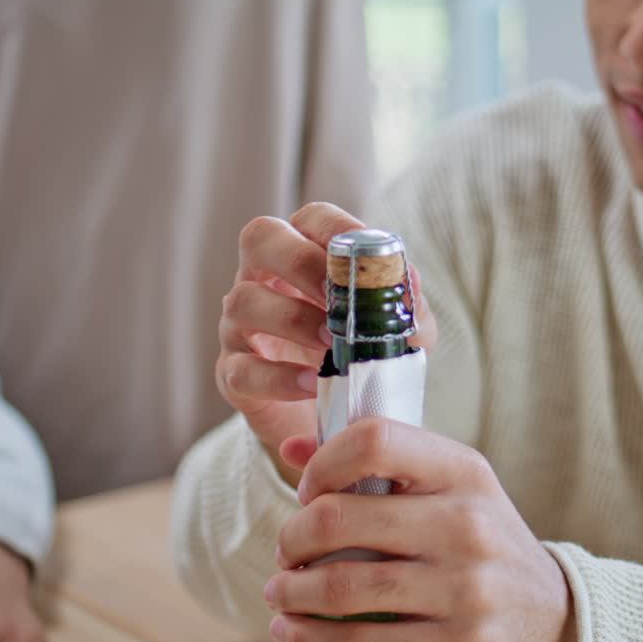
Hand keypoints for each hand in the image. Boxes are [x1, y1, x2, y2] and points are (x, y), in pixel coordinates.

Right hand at [217, 202, 435, 487]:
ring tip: (330, 346)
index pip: (310, 218)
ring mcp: (240, 325)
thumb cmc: (361, 358)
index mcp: (303, 255)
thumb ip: (405, 305)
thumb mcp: (394, 331)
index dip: (334, 228)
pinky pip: (242, 368)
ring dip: (291, 320)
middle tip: (335, 296)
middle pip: (259, 239)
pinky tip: (312, 384)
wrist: (337, 422)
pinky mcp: (233, 374)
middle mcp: (262, 279)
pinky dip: (279, 377)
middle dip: (299, 262)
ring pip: (243, 301)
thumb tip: (409, 278)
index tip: (363, 253)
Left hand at [264, 418, 576, 641]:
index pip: (374, 440)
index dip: (323, 464)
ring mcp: (467, 588)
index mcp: (463, 471)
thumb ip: (378, 464)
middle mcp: (466, 524)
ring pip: (344, 586)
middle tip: (286, 550)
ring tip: (280, 592)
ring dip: (291, 591)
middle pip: (340, 519)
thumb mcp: (451, 490)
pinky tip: (291, 634)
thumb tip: (293, 448)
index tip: (308, 491)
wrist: (555, 621)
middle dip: (292, 538)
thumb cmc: (484, 545)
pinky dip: (311, 641)